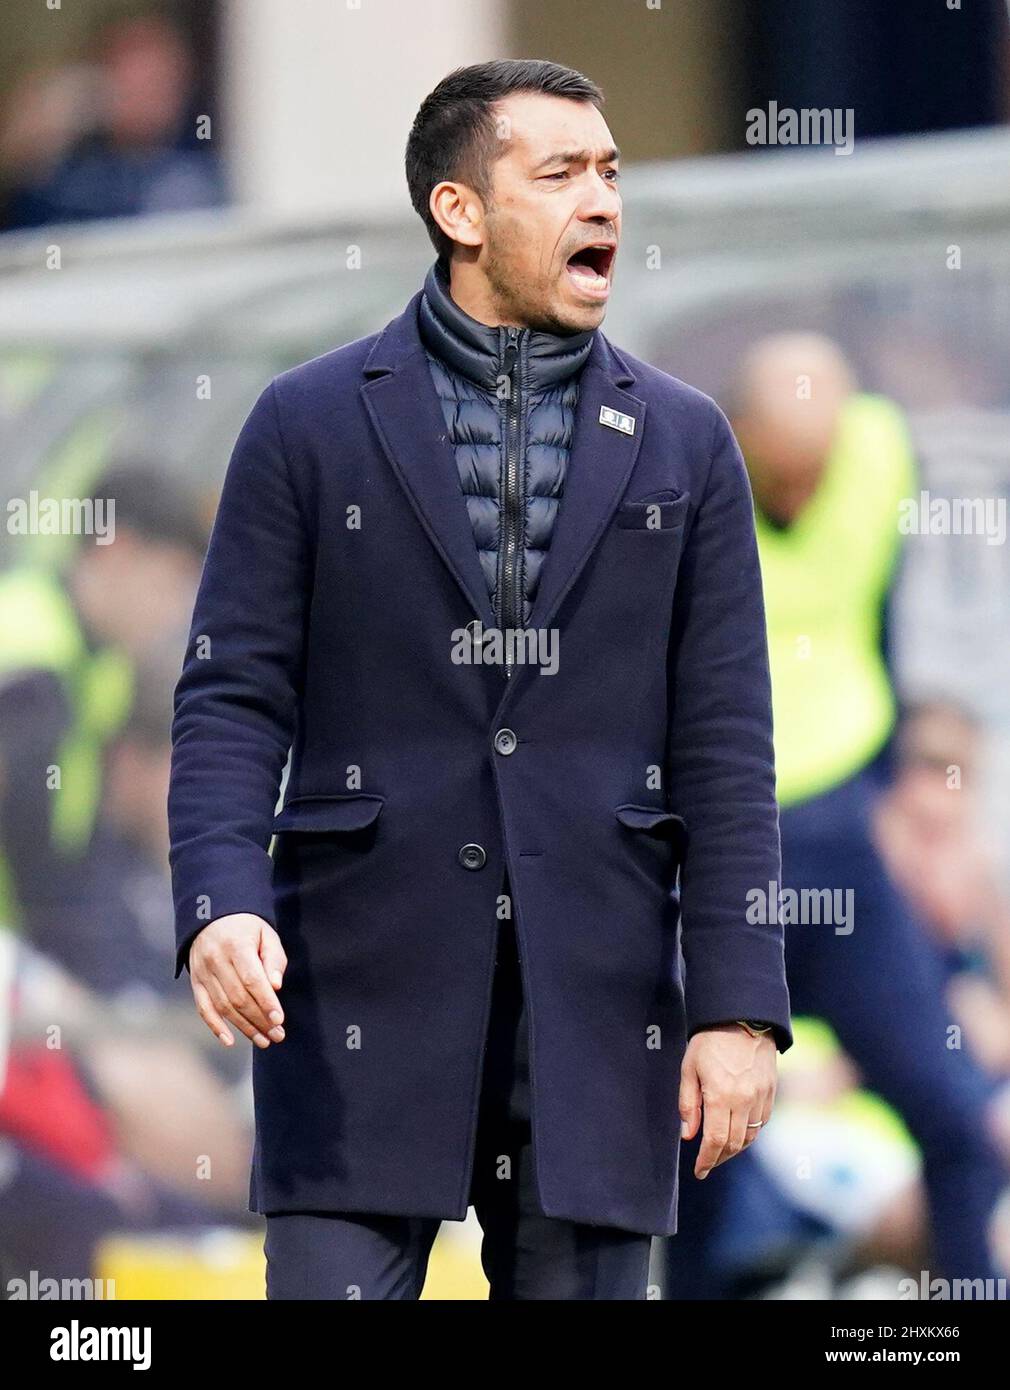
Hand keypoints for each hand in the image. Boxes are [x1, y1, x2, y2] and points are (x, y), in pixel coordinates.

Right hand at [188, 913, 287, 1049]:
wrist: (212, 916)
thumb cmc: (247, 928)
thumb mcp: (266, 934)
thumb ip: (274, 960)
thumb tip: (276, 986)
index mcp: (236, 945)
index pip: (252, 979)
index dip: (266, 1002)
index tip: (279, 1019)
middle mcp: (216, 960)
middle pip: (238, 997)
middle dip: (259, 1020)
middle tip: (278, 1035)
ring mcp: (202, 972)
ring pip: (223, 1006)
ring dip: (244, 1027)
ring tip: (263, 1040)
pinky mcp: (195, 981)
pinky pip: (203, 1008)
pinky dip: (215, 1026)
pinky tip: (230, 1041)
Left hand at [679, 1023, 777, 1178]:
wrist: (742, 1017)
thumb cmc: (709, 1041)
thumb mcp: (689, 1068)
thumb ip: (688, 1104)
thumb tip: (688, 1136)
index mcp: (721, 1095)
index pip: (715, 1141)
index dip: (707, 1160)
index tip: (699, 1171)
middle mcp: (744, 1100)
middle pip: (734, 1144)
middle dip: (719, 1159)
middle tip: (707, 1165)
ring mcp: (761, 1097)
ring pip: (750, 1137)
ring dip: (735, 1149)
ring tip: (720, 1152)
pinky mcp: (771, 1092)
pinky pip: (761, 1123)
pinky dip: (749, 1134)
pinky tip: (738, 1134)